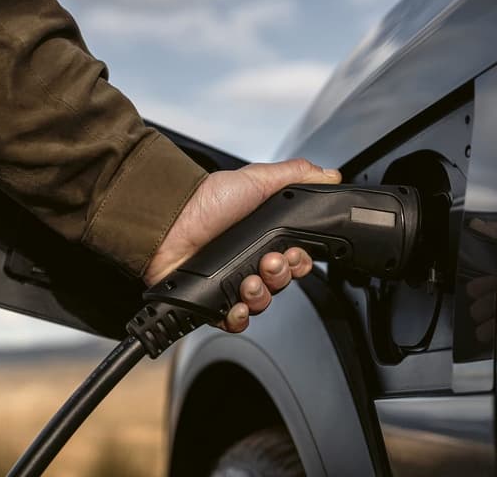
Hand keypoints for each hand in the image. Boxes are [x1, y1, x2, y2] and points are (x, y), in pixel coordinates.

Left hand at [144, 158, 341, 332]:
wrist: (167, 220)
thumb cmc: (205, 200)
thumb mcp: (256, 180)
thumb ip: (294, 176)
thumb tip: (328, 175)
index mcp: (263, 236)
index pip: (295, 259)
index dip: (300, 262)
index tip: (295, 254)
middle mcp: (248, 260)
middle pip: (281, 283)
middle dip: (281, 276)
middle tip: (269, 263)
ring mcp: (230, 282)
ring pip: (262, 303)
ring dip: (261, 295)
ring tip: (249, 281)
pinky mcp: (211, 301)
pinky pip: (234, 321)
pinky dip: (239, 317)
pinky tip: (236, 306)